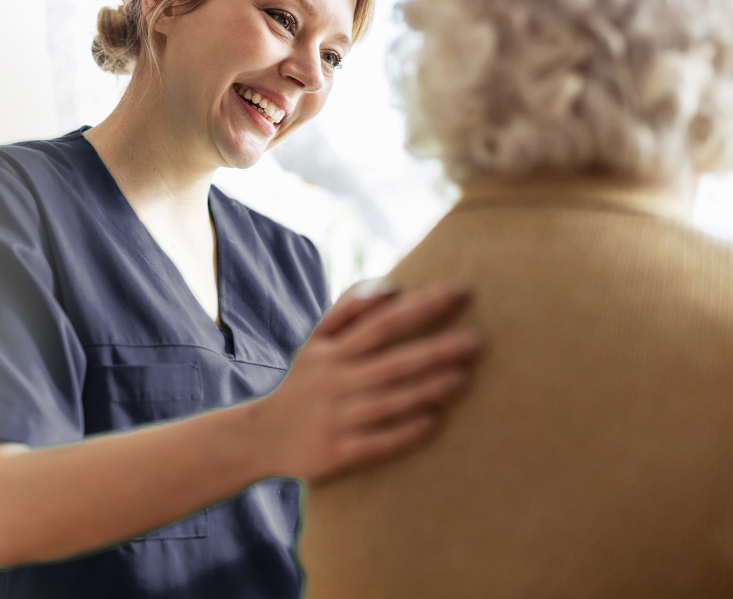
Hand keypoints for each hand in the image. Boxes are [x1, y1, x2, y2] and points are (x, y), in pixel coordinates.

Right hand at [250, 282, 480, 482]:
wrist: (262, 436)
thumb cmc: (304, 382)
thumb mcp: (316, 342)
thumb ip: (350, 310)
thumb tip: (392, 287)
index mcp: (331, 352)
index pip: (382, 322)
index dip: (421, 306)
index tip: (460, 292)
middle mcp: (334, 382)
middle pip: (391, 362)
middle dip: (434, 350)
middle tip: (477, 341)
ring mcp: (335, 418)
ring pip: (388, 402)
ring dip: (427, 389)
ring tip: (464, 377)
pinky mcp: (336, 452)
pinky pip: (376, 442)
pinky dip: (404, 431)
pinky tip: (434, 422)